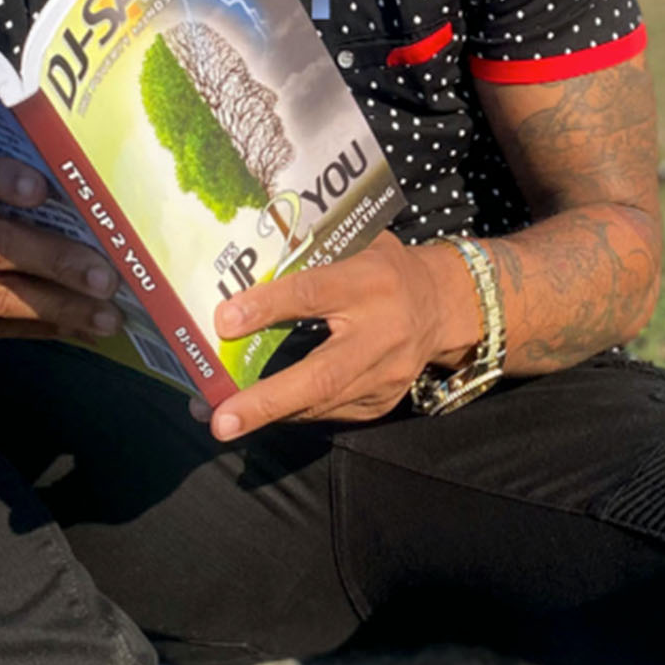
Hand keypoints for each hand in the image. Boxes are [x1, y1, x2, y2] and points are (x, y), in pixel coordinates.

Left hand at [205, 231, 458, 439]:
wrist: (441, 305)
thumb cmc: (384, 268)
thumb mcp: (357, 245)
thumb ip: (309, 258)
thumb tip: (245, 275)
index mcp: (371, 281)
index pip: (314, 292)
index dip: (268, 307)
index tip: (224, 322)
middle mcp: (382, 333)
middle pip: (322, 374)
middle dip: (268, 400)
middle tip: (223, 419)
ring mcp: (386, 375)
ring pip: (322, 402)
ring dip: (269, 413)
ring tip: (224, 418)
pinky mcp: (382, 401)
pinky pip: (330, 411)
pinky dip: (292, 411)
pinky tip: (263, 409)